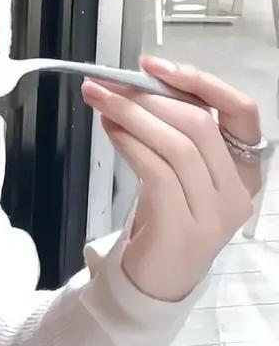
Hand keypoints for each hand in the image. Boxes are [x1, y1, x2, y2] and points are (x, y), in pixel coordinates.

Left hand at [80, 57, 261, 303]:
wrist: (156, 280)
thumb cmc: (167, 215)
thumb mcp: (178, 169)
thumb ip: (173, 131)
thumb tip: (134, 82)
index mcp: (245, 169)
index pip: (242, 111)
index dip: (202, 82)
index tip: (154, 65)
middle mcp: (238, 190)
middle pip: (200, 124)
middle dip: (150, 95)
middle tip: (107, 83)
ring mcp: (215, 212)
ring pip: (178, 145)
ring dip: (132, 114)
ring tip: (99, 100)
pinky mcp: (184, 228)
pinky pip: (158, 171)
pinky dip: (131, 143)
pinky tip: (109, 129)